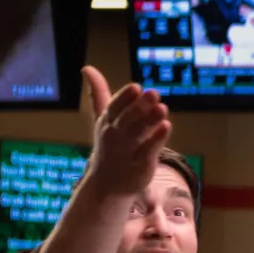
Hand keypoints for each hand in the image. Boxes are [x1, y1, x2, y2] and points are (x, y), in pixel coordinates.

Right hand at [81, 66, 172, 196]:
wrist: (107, 184)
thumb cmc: (109, 145)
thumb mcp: (103, 119)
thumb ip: (99, 93)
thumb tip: (87, 68)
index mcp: (107, 122)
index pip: (114, 107)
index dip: (124, 98)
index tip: (136, 87)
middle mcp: (115, 136)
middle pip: (127, 120)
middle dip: (139, 107)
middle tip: (153, 93)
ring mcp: (127, 152)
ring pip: (138, 135)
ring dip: (150, 121)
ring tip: (163, 108)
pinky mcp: (140, 166)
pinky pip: (148, 152)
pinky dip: (156, 140)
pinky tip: (167, 127)